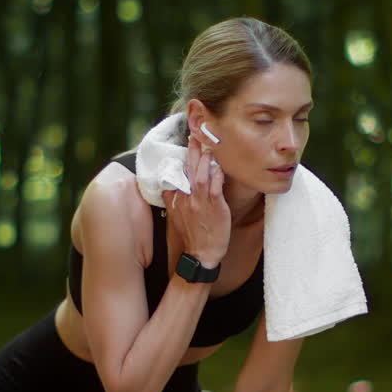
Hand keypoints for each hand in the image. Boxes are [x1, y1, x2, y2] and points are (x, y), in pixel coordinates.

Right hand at [162, 132, 229, 268]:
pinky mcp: (214, 208)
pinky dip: (217, 176)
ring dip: (204, 160)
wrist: (201, 255)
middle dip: (192, 152)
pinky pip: (215, 188)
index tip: (187, 144)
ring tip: (208, 146)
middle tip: (195, 136)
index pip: (178, 174)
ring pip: (200, 176)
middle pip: (188, 171)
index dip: (182, 158)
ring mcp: (200, 203)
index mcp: (177, 200)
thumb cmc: (193, 236)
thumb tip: (171, 187)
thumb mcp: (176, 217)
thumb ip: (173, 200)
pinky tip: (219, 167)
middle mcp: (186, 199)